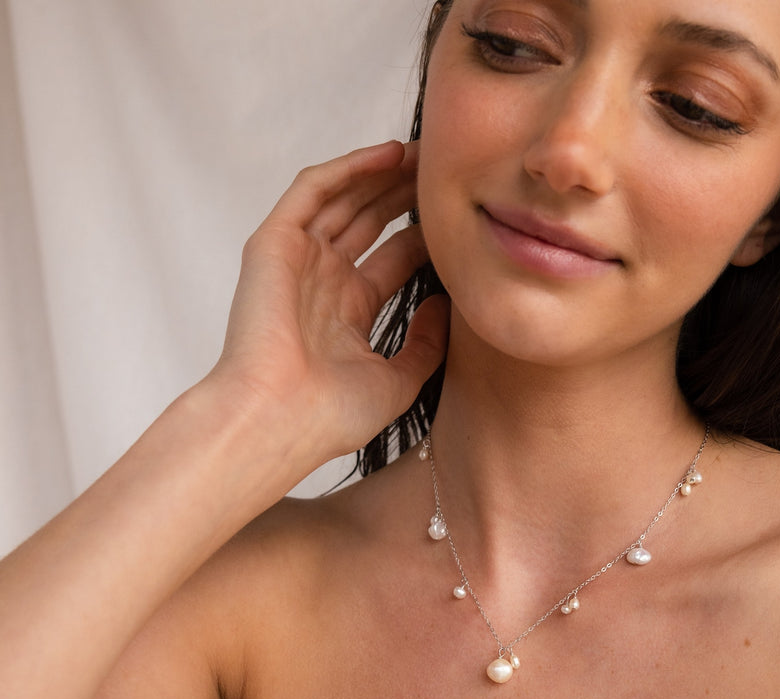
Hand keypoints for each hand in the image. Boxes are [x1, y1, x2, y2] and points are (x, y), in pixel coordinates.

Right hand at [212, 140, 447, 468]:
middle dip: (406, 194)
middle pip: (370, 221)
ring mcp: (297, 261)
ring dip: (383, 173)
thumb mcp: (398, 380)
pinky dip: (347, 169)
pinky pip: (312, 191)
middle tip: (447, 170)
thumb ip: (426, 344)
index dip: (426, 233)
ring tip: (426, 153)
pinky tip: (388, 155)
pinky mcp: (274, 244)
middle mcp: (322, 282)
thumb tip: (446, 305)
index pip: (393, 258)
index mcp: (348, 313)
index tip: (463, 216)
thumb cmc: (330, 415)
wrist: (278, 421)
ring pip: (344, 199)